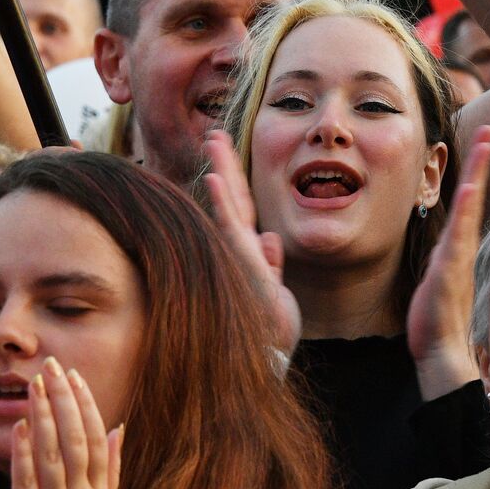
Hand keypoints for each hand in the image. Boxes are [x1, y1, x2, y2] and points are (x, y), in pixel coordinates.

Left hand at [4, 358, 121, 488]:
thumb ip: (113, 469)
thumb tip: (120, 428)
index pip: (97, 438)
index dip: (86, 404)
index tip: (74, 376)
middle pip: (76, 439)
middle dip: (64, 400)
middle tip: (53, 368)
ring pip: (52, 454)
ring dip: (43, 416)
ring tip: (35, 385)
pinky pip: (27, 482)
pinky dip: (23, 453)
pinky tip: (19, 427)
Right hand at [204, 131, 302, 354]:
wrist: (268, 355)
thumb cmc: (268, 329)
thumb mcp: (275, 291)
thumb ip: (271, 264)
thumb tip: (272, 238)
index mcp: (247, 254)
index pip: (240, 210)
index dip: (233, 180)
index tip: (224, 153)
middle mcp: (237, 250)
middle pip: (231, 199)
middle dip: (224, 164)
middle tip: (214, 133)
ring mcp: (235, 254)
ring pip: (228, 205)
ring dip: (222, 170)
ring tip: (214, 141)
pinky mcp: (239, 262)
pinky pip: (230, 227)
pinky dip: (221, 202)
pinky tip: (214, 178)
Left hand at [408, 125, 489, 398]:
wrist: (441, 354)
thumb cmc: (436, 322)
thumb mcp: (436, 281)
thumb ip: (441, 261)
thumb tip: (442, 249)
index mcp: (456, 248)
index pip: (466, 201)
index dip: (474, 171)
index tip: (481, 141)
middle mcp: (460, 248)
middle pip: (473, 195)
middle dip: (480, 161)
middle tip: (489, 128)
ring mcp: (457, 258)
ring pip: (468, 209)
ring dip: (476, 175)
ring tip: (483, 145)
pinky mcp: (448, 271)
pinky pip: (459, 236)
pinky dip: (466, 212)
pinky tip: (470, 190)